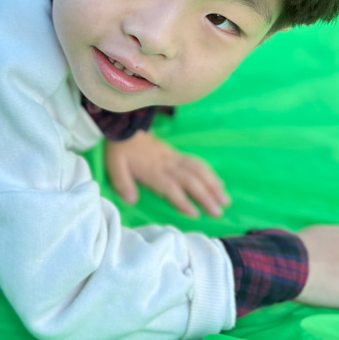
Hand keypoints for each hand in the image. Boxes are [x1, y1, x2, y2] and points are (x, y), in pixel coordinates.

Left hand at [104, 131, 230, 217]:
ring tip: (225, 198)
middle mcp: (166, 164)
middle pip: (190, 181)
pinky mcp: (176, 153)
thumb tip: (131, 201)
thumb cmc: (119, 149)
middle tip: (218, 211)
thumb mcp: (114, 166)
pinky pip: (195, 162)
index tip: (195, 214)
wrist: (125, 125)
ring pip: (197, 170)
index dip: (182, 200)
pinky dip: (209, 172)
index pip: (170, 187)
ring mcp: (173, 158)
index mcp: (152, 170)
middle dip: (205, 196)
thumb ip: (123, 183)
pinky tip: (217, 182)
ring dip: (212, 184)